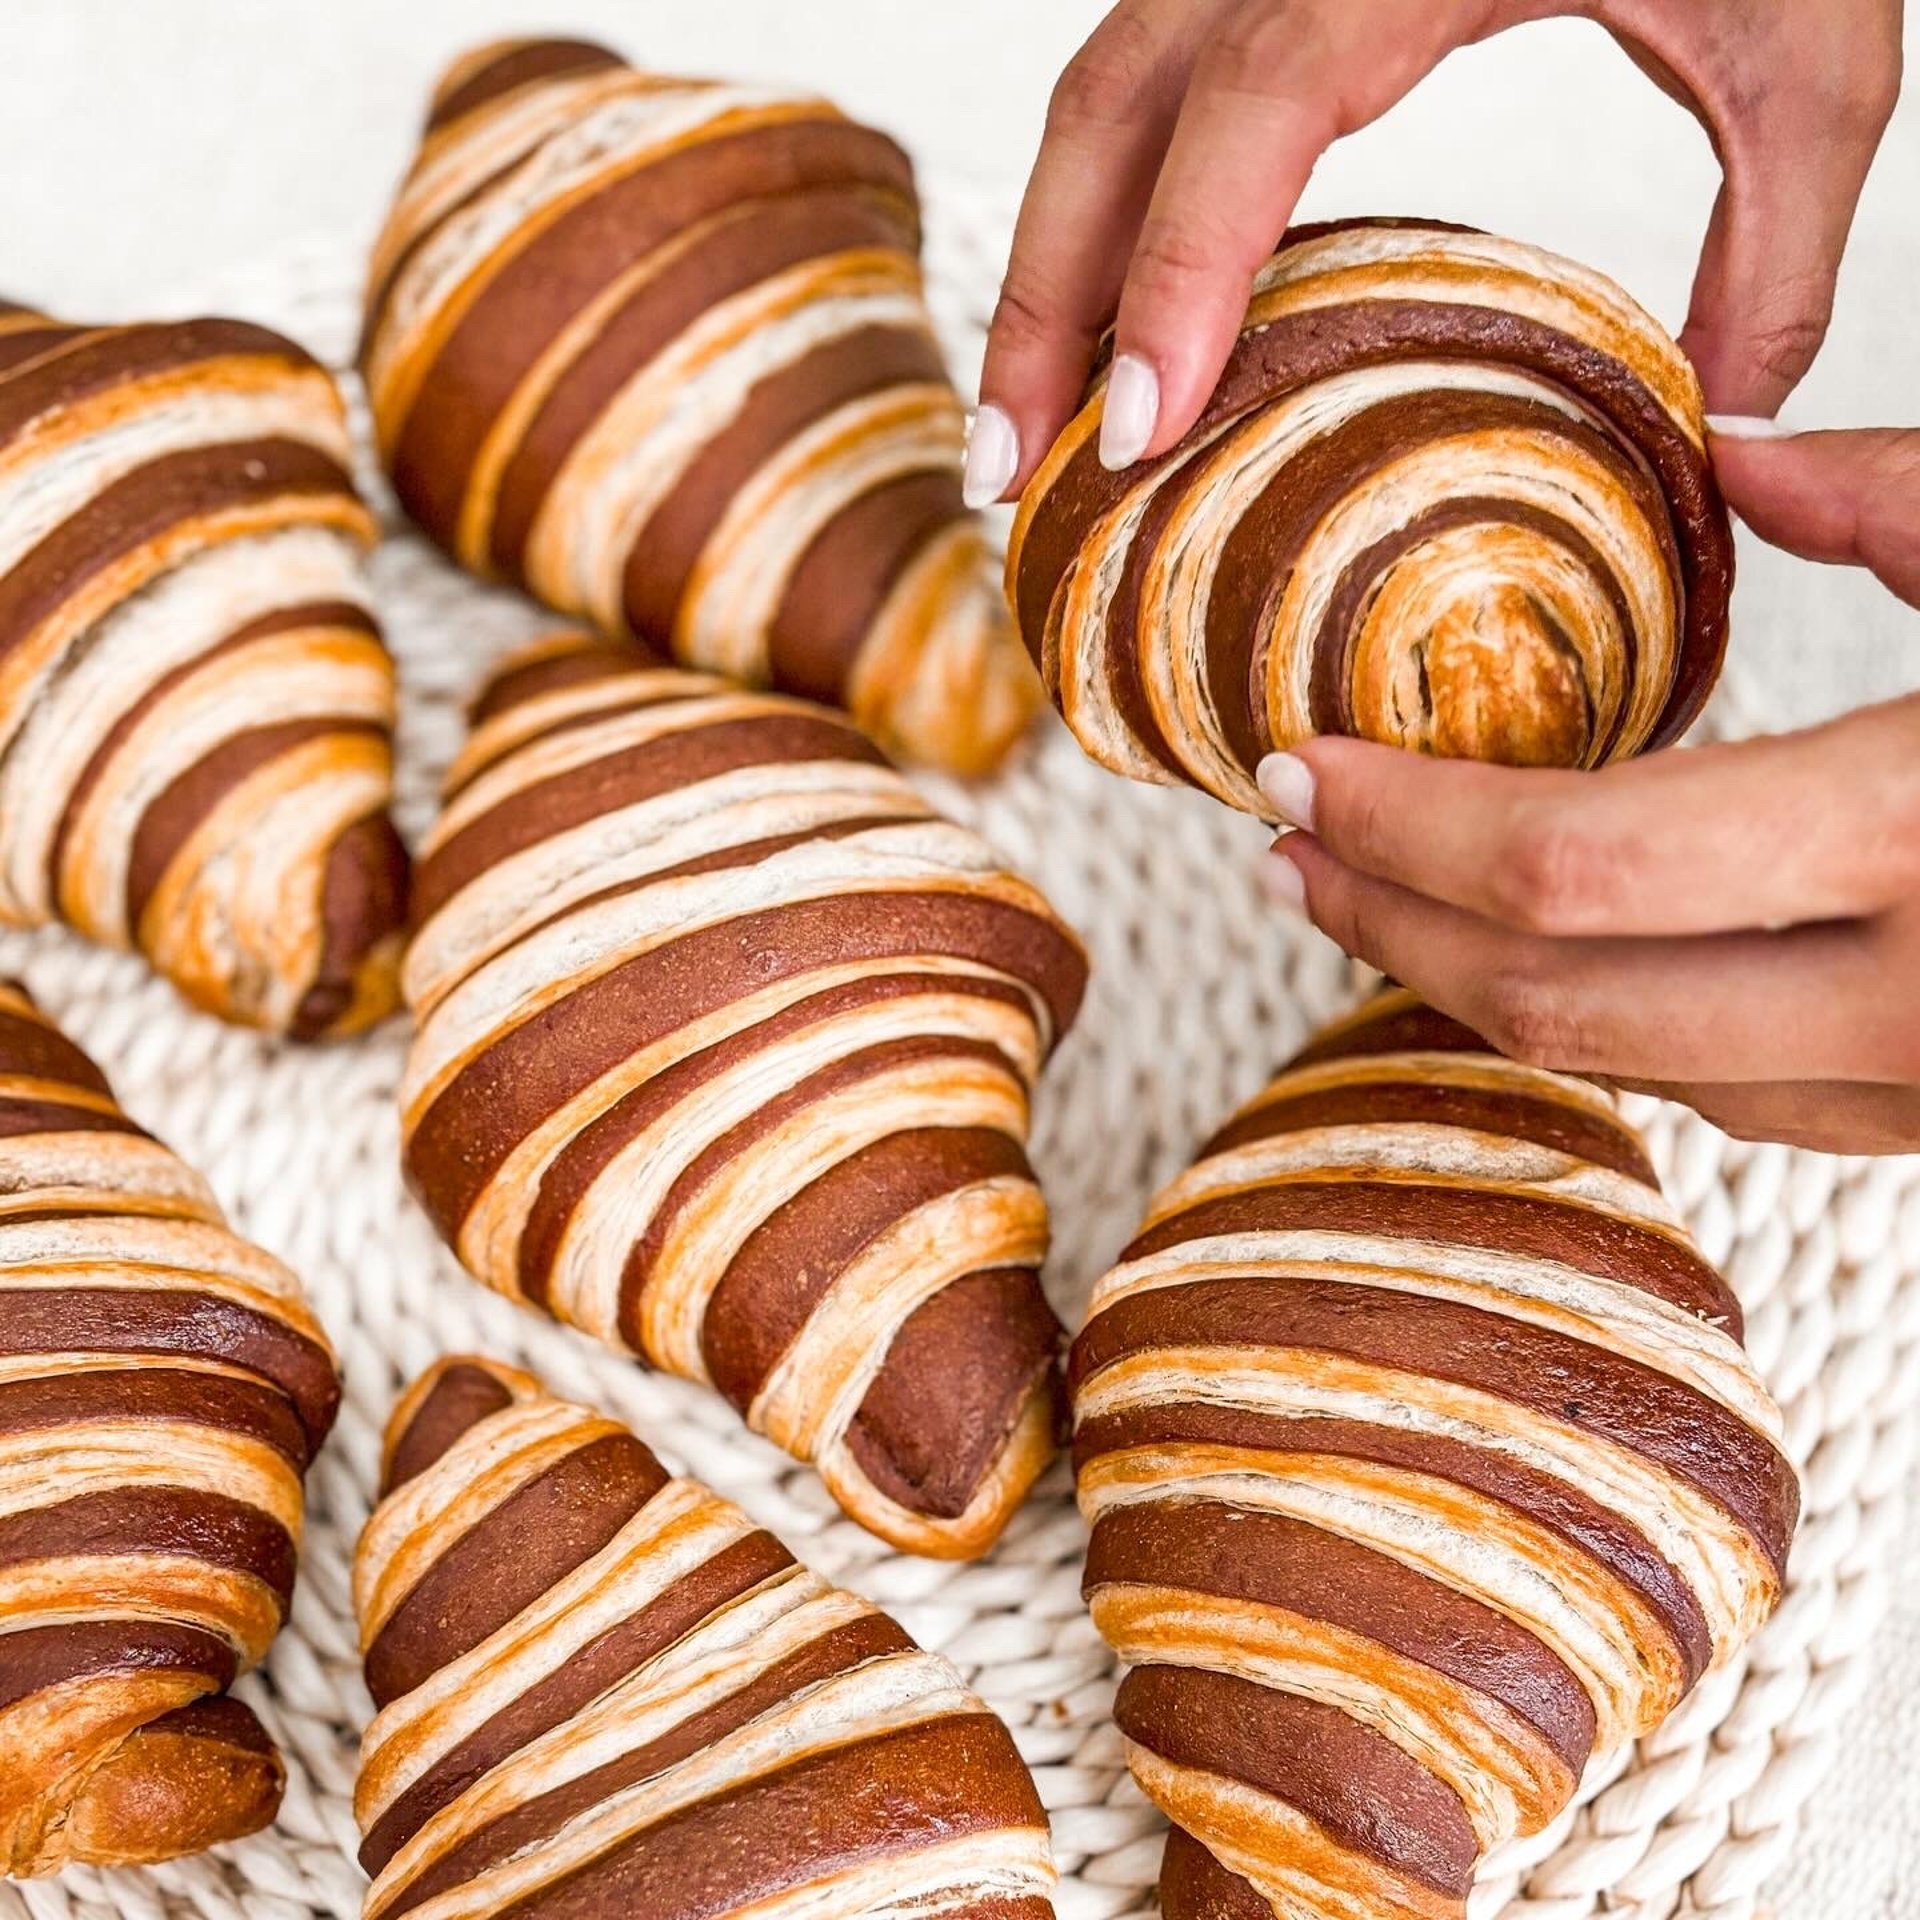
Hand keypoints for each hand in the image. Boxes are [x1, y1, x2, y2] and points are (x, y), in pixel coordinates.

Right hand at [964, 0, 1900, 505]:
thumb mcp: (1807, 46)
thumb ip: (1776, 241)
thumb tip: (1725, 425)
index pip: (1252, 109)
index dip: (1178, 276)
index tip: (1137, 432)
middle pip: (1104, 115)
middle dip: (1041, 303)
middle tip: (1010, 473)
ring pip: (1090, 104)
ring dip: (1043, 268)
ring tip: (1022, 428)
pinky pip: (1137, 91)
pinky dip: (1098, 217)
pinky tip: (1097, 323)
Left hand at [1255, 424, 1919, 1152]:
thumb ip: (1895, 502)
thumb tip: (1728, 452)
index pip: (1573, 867)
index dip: (1402, 829)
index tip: (1293, 770)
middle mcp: (1910, 1008)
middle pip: (1555, 1000)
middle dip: (1390, 926)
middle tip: (1286, 852)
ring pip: (1627, 1065)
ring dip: (1479, 985)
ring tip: (1376, 899)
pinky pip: (1724, 1090)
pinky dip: (1605, 1017)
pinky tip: (1545, 948)